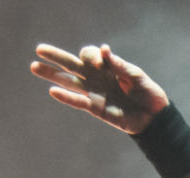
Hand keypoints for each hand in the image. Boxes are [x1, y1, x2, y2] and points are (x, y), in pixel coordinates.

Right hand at [31, 44, 168, 134]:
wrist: (155, 116)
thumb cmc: (148, 93)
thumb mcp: (136, 76)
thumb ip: (119, 65)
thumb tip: (104, 49)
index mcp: (107, 68)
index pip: (89, 55)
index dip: (90, 55)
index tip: (101, 62)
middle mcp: (97, 79)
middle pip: (72, 65)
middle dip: (56, 56)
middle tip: (39, 50)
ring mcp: (95, 93)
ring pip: (69, 82)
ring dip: (52, 75)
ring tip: (34, 67)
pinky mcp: (96, 108)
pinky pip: (78, 101)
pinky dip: (67, 97)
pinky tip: (53, 90)